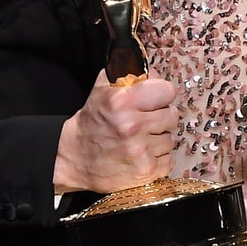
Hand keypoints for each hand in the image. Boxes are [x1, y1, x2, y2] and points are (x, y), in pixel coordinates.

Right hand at [54, 71, 177, 193]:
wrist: (74, 158)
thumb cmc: (92, 123)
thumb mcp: (103, 90)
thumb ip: (129, 75)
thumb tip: (154, 73)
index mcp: (122, 101)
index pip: (167, 91)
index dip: (161, 94)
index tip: (155, 99)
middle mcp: (132, 126)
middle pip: (172, 116)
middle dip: (161, 117)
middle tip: (146, 121)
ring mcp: (139, 151)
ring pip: (170, 139)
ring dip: (158, 139)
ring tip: (140, 139)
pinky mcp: (145, 172)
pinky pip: (168, 160)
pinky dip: (158, 158)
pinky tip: (142, 154)